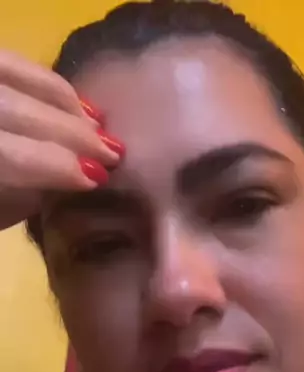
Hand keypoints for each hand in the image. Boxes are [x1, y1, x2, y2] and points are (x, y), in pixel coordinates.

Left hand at [0, 49, 122, 231]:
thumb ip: (20, 198)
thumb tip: (62, 181)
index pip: (12, 156)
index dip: (57, 166)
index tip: (97, 180)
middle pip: (13, 108)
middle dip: (70, 131)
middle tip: (114, 154)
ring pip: (13, 73)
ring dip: (62, 101)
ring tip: (97, 126)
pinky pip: (7, 62)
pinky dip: (42, 79)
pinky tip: (70, 100)